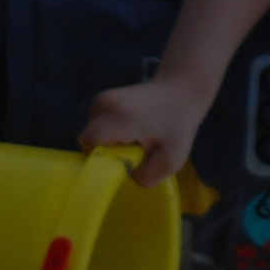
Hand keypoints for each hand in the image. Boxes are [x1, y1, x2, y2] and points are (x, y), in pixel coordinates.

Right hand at [79, 73, 209, 183]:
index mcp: (119, 116)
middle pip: (89, 139)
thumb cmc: (178, 126)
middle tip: (132, 153)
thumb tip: (126, 177)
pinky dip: (110, 134)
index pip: (89, 142)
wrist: (180, 92)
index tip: (122, 162)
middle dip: (106, 152)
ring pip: (92, 133)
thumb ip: (147, 176)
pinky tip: (130, 131)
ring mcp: (102, 99)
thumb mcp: (172, 159)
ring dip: (109, 143)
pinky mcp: (103, 99)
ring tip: (133, 140)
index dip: (101, 159)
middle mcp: (104, 103)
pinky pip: (97, 126)